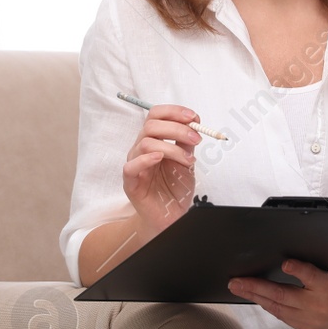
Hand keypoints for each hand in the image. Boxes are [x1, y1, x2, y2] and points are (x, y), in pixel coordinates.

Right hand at [124, 103, 200, 234]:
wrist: (170, 216)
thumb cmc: (174, 189)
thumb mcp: (186, 162)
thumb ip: (186, 143)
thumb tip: (194, 124)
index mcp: (153, 140)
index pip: (156, 115)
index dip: (174, 112)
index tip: (194, 118)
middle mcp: (141, 149)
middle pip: (151, 126)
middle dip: (177, 128)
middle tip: (196, 138)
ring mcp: (135, 164)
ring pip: (146, 143)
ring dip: (172, 148)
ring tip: (189, 161)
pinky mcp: (130, 182)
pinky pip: (132, 166)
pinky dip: (146, 159)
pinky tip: (160, 159)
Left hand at [227, 260, 327, 328]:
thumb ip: (310, 267)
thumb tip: (280, 261)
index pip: (310, 275)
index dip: (296, 269)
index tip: (284, 262)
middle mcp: (320, 305)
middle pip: (284, 296)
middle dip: (256, 288)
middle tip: (236, 282)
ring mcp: (313, 320)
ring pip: (279, 309)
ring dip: (256, 298)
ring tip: (239, 289)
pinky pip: (284, 317)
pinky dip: (270, 307)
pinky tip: (257, 299)